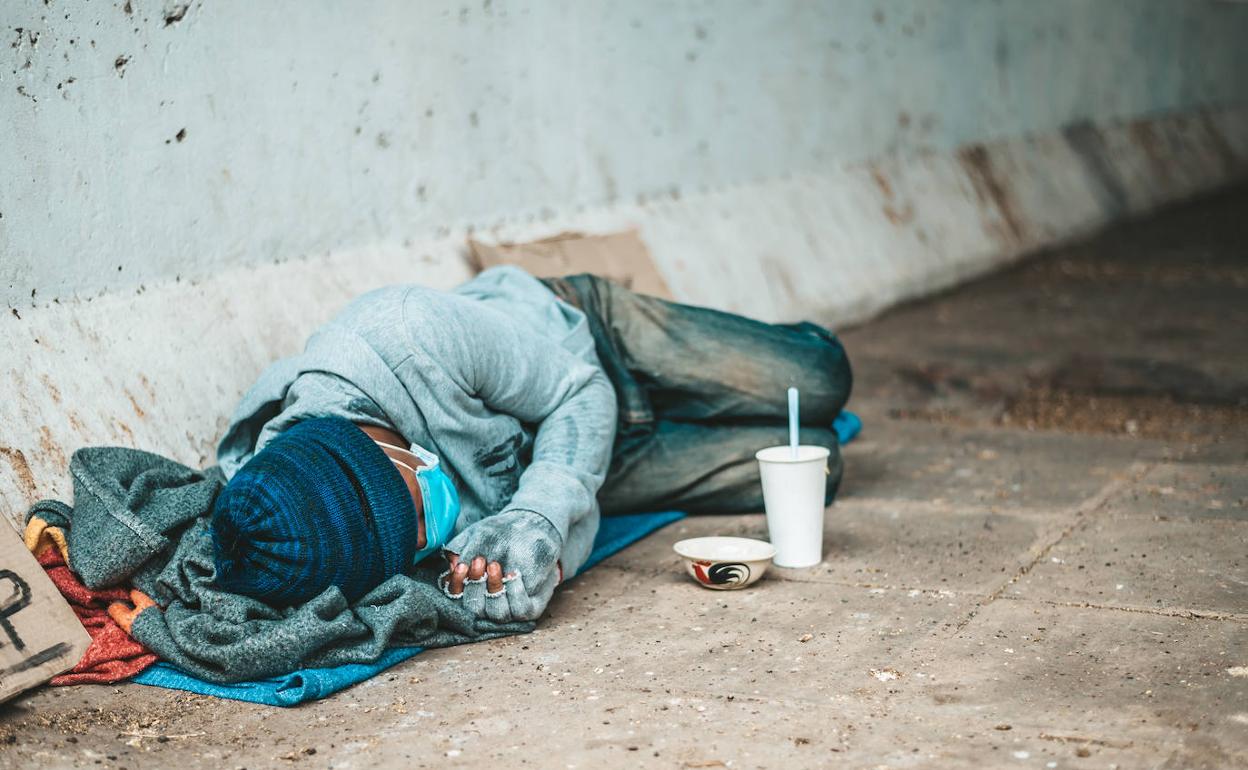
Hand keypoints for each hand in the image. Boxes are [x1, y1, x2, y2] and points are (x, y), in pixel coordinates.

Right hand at [439, 510, 562, 621]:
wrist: (531, 525)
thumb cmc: (501, 533)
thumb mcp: (479, 537)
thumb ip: (464, 550)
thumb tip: (453, 565)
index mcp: (470, 589)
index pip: (456, 598)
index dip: (456, 586)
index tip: (461, 566)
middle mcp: (487, 603)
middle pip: (474, 609)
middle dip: (475, 585)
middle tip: (480, 561)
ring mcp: (509, 607)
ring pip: (496, 613)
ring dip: (494, 588)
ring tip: (495, 565)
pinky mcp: (529, 607)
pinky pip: (520, 609)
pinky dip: (515, 592)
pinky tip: (513, 574)